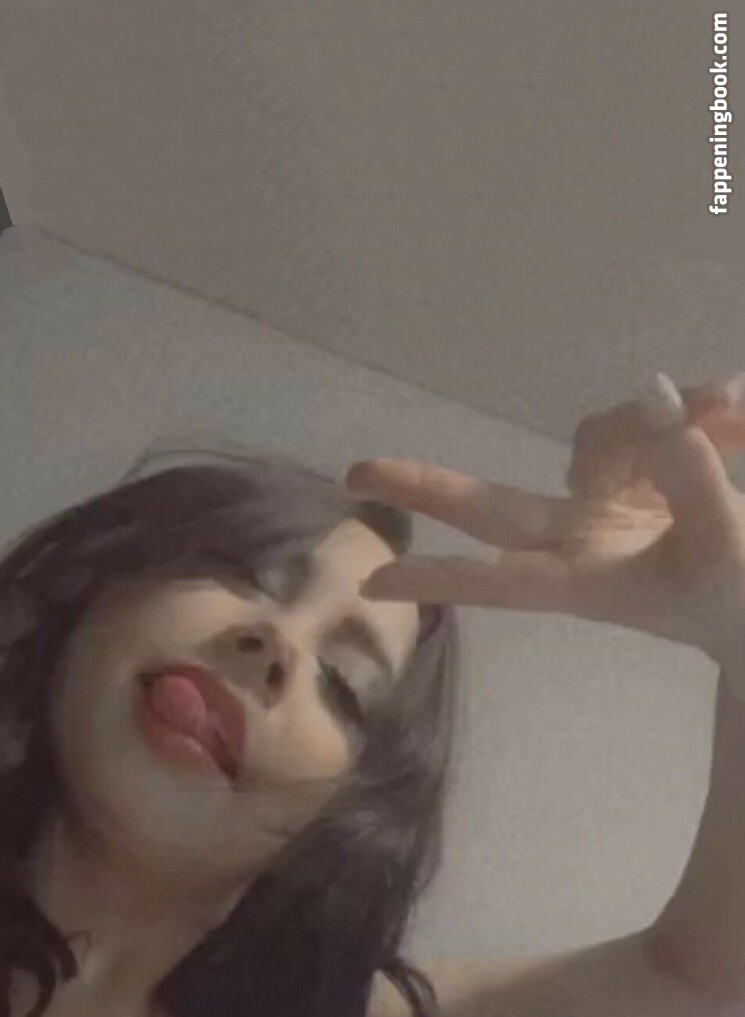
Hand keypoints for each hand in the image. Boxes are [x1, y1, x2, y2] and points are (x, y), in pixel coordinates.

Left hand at [345, 375, 744, 699]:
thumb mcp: (726, 540)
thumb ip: (690, 470)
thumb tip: (654, 391)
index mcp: (592, 579)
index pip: (502, 579)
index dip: (441, 576)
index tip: (374, 582)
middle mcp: (585, 541)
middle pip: (492, 509)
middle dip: (430, 488)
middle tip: (355, 473)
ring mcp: (607, 506)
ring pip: (606, 435)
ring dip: (673, 418)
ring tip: (740, 414)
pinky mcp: (641, 473)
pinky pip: (651, 421)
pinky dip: (699, 413)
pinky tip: (739, 416)